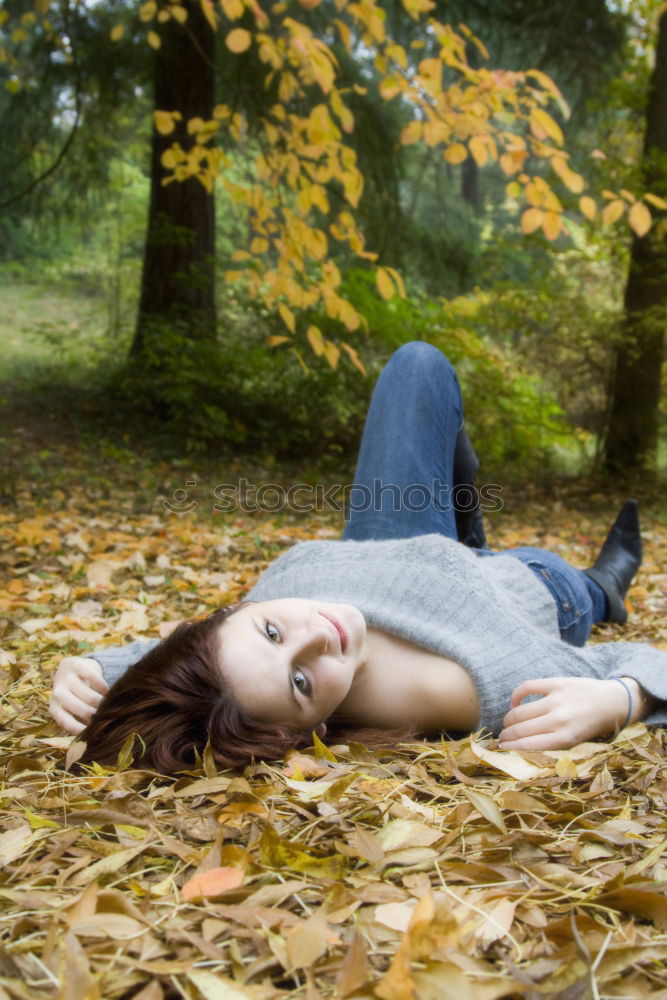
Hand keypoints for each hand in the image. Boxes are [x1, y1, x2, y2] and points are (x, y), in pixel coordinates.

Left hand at [49, 657, 109, 734]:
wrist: (71, 668)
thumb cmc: (74, 695)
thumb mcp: (72, 708)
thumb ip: (80, 721)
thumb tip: (93, 740)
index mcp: (54, 707)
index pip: (66, 721)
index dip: (80, 729)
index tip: (93, 734)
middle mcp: (57, 692)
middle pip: (77, 707)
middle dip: (93, 714)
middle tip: (106, 718)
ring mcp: (66, 677)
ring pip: (86, 693)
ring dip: (99, 700)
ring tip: (110, 705)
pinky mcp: (76, 664)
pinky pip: (91, 676)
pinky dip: (102, 685)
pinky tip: (108, 691)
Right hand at [498, 676, 635, 750]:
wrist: (613, 702)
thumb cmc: (594, 726)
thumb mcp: (577, 742)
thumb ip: (553, 744)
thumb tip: (523, 747)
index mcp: (565, 738)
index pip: (528, 746)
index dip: (510, 748)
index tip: (501, 749)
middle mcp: (559, 720)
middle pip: (521, 729)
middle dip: (506, 735)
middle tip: (501, 738)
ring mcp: (557, 700)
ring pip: (520, 711)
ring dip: (508, 719)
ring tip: (506, 723)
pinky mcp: (556, 683)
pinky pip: (528, 687)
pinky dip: (516, 695)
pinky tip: (514, 702)